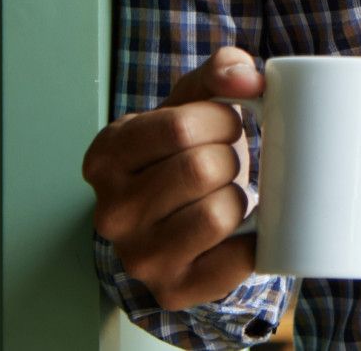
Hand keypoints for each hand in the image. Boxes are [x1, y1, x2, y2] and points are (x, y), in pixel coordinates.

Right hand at [81, 46, 263, 310]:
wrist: (182, 223)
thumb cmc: (189, 153)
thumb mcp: (192, 104)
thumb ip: (220, 72)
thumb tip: (250, 78)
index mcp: (107, 156)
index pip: (177, 126)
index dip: (220, 118)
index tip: (227, 122)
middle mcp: (111, 211)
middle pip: (200, 168)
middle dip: (229, 157)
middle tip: (224, 162)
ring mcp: (138, 256)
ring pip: (218, 214)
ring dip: (238, 198)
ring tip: (225, 196)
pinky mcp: (172, 289)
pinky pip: (235, 260)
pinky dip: (253, 241)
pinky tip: (241, 232)